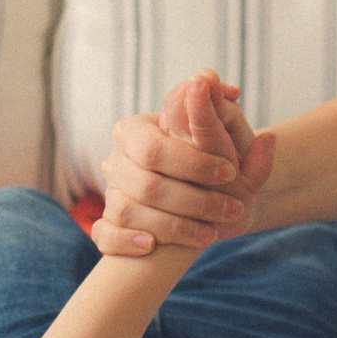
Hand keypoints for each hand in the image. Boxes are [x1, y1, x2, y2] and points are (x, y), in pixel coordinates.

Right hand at [91, 71, 276, 255]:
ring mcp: (110, 192)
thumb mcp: (222, 133)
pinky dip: (124, 240)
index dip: (194, 163)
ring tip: (211, 233)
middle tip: (232, 209)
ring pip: (128, 212)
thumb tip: (231, 90)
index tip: (231, 172)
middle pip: (145, 184)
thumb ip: (224, 110)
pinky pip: (104, 234)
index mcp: (134, 130)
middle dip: (193, 199)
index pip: (156, 148)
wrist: (207, 192)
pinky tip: (151, 246)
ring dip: (173, 226)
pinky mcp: (109, 222)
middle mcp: (116, 159)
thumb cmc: (213, 157)